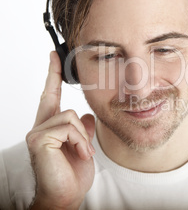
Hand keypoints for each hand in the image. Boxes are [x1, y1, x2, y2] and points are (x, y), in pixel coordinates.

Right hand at [26, 51, 95, 208]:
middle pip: (65, 107)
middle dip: (80, 130)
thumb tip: (86, 115)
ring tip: (81, 155)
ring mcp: (37, 132)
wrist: (67, 195)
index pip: (51, 95)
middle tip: (83, 152)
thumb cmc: (72, 173)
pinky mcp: (38, 139)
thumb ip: (83, 129)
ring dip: (83, 138)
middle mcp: (40, 127)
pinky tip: (79, 154)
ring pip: (70, 117)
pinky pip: (68, 127)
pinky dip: (79, 141)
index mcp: (51, 126)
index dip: (53, 75)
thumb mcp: (83, 146)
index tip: (54, 56)